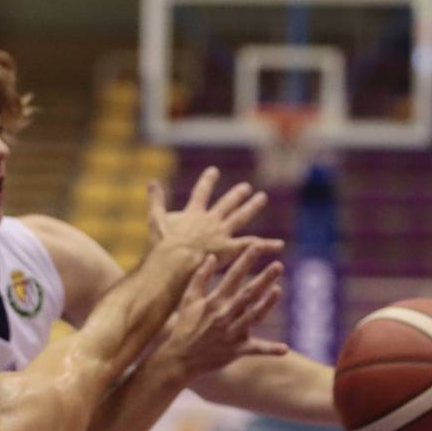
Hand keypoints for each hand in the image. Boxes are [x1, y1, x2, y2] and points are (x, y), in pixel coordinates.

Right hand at [148, 171, 284, 264]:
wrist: (175, 259)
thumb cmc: (163, 243)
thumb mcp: (155, 218)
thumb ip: (155, 199)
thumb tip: (151, 181)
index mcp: (194, 213)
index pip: (202, 192)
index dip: (208, 181)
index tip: (214, 170)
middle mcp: (211, 220)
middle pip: (227, 203)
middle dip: (237, 194)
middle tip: (246, 187)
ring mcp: (222, 233)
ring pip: (241, 217)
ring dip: (252, 207)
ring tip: (262, 198)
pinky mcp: (230, 249)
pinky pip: (251, 245)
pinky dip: (266, 245)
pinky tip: (280, 244)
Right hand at [157, 245, 288, 380]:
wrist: (179, 358)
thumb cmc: (184, 327)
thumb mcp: (188, 300)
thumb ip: (200, 278)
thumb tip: (211, 256)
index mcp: (214, 302)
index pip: (233, 276)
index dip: (246, 260)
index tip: (257, 246)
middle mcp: (224, 316)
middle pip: (248, 295)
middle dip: (263, 279)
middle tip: (278, 266)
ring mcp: (231, 334)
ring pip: (254, 317)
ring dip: (267, 304)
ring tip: (278, 290)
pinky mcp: (236, 351)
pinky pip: (255, 350)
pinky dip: (270, 350)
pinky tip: (285, 349)